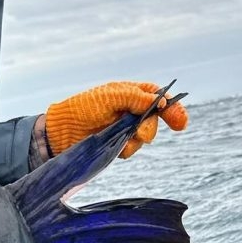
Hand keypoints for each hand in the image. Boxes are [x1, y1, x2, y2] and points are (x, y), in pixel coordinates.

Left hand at [44, 81, 188, 158]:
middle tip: (141, 134)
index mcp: (130, 93)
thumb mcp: (109, 97)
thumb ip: (135, 98)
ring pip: (144, 137)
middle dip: (151, 127)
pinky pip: (131, 148)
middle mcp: (130, 110)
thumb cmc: (82, 108)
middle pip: (155, 119)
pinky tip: (113, 145)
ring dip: (135, 139)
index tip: (180, 122)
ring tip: (119, 137)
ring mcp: (124, 128)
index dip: (172, 108)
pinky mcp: (117, 143)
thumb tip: (160, 101)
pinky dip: (125, 149)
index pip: (158, 98)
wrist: (62, 132)